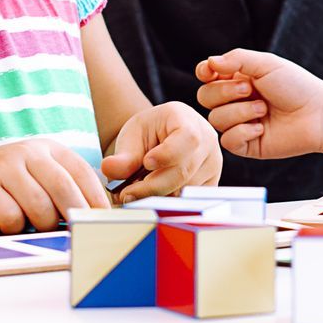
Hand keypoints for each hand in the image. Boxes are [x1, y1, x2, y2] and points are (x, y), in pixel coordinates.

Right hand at [0, 139, 109, 232]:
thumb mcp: (33, 174)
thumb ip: (61, 187)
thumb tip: (95, 215)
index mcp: (46, 148)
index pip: (82, 172)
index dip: (95, 199)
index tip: (102, 220)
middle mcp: (27, 152)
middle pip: (64, 189)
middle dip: (73, 215)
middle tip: (76, 233)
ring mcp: (4, 168)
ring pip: (40, 207)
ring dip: (42, 225)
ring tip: (32, 225)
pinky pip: (12, 217)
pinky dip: (14, 227)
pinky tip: (4, 222)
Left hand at [101, 102, 222, 201]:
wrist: (163, 138)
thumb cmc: (149, 134)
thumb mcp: (132, 136)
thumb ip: (123, 155)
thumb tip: (109, 169)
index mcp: (188, 120)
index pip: (188, 138)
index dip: (168, 154)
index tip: (146, 162)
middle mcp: (207, 142)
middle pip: (184, 172)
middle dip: (152, 187)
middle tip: (126, 194)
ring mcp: (213, 165)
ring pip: (185, 191)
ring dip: (158, 196)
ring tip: (138, 191)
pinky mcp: (211, 185)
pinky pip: (189, 201)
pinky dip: (167, 202)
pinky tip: (154, 195)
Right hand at [196, 48, 322, 159]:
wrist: (318, 114)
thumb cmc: (296, 86)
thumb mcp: (266, 64)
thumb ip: (236, 59)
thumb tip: (209, 62)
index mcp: (237, 78)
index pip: (206, 75)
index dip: (204, 73)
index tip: (211, 72)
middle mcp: (235, 101)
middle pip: (205, 96)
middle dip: (225, 92)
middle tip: (250, 89)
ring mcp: (239, 123)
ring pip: (215, 119)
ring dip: (240, 112)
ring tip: (264, 110)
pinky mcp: (246, 144)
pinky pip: (227, 141)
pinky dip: (243, 132)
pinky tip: (262, 128)